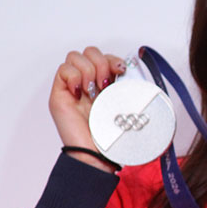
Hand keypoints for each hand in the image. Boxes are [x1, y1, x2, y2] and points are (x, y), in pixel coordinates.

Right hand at [48, 46, 126, 171]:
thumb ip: (133, 95)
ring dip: (88, 69)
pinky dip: (74, 76)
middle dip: (101, 62)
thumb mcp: (129, 112)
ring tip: (93, 91)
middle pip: (89, 51)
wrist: (97, 156)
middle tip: (106, 84)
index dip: (113, 59)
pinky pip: (63, 69)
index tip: (122, 72)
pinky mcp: (60, 94)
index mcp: (105, 86)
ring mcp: (72, 88)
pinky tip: (81, 93)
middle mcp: (87, 84)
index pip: (105, 57)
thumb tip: (146, 81)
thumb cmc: (112, 138)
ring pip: (75, 56)